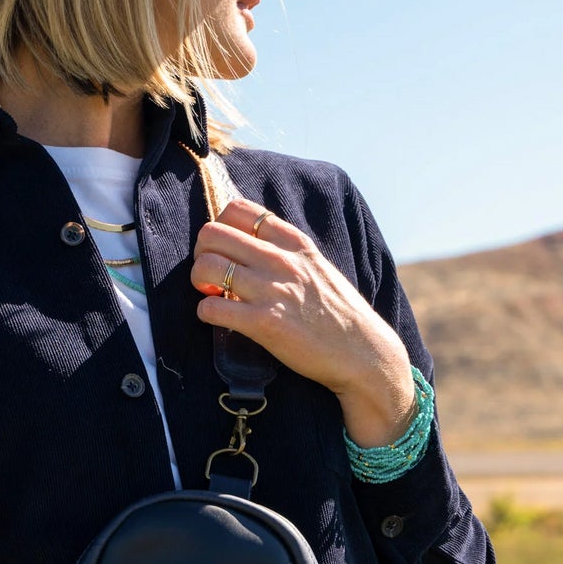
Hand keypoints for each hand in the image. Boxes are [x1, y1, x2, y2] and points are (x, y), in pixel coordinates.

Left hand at [191, 197, 416, 446]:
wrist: (363, 353)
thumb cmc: (338, 313)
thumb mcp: (317, 267)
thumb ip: (286, 251)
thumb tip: (249, 244)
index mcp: (294, 242)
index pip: (239, 210)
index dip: (220, 227)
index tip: (225, 249)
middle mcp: (281, 260)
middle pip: (212, 234)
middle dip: (202, 253)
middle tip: (210, 274)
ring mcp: (272, 290)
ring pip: (206, 267)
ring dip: (199, 282)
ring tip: (212, 295)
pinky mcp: (265, 323)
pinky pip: (211, 308)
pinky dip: (205, 312)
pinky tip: (217, 317)